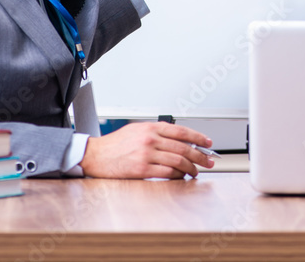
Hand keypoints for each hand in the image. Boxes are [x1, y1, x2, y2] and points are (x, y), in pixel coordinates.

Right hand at [79, 122, 214, 178]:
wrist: (96, 155)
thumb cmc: (115, 144)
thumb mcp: (136, 130)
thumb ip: (156, 132)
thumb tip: (179, 140)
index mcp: (151, 127)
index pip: (181, 131)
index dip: (198, 137)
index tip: (207, 143)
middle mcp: (150, 139)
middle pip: (183, 147)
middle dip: (200, 155)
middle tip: (208, 161)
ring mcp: (147, 154)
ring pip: (178, 160)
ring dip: (191, 168)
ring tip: (195, 171)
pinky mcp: (142, 169)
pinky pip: (167, 173)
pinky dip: (178, 175)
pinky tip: (181, 177)